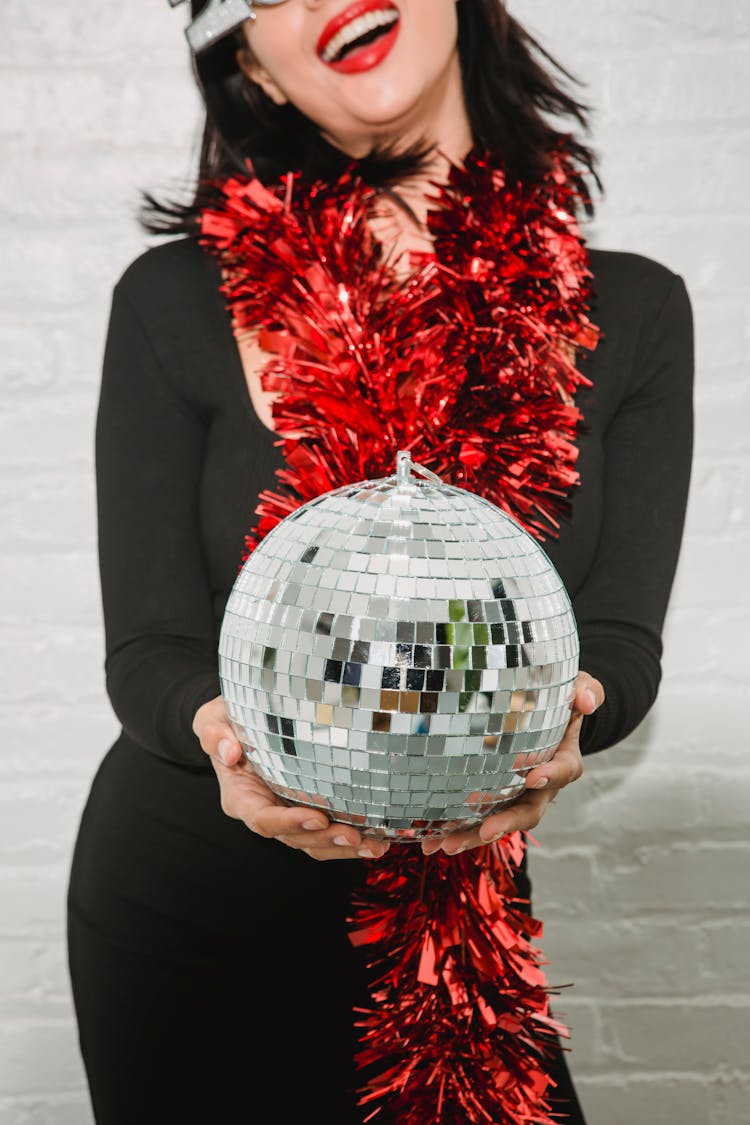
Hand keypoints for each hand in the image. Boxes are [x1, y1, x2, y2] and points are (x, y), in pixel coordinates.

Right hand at [192, 695, 389, 862]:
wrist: (238, 722)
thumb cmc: (225, 719)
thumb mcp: (213, 718)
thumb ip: (214, 732)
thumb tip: (230, 752)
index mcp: (240, 797)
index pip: (262, 819)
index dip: (289, 823)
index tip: (317, 817)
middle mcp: (263, 811)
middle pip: (293, 837)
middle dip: (324, 840)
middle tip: (354, 835)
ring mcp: (286, 814)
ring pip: (313, 842)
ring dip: (343, 848)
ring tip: (373, 846)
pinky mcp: (305, 810)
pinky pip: (326, 833)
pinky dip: (349, 840)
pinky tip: (376, 839)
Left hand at [421, 671, 604, 855]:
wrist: (544, 715)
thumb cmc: (561, 700)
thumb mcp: (578, 689)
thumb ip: (585, 691)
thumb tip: (586, 700)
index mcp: (564, 761)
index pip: (561, 771)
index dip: (549, 776)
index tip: (533, 778)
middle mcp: (541, 787)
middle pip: (528, 811)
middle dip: (507, 823)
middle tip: (486, 831)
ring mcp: (516, 796)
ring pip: (498, 821)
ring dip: (473, 836)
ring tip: (446, 845)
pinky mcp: (493, 798)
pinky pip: (476, 817)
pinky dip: (454, 829)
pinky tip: (430, 840)